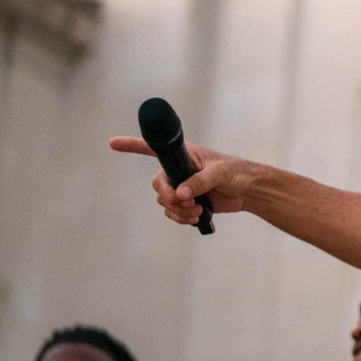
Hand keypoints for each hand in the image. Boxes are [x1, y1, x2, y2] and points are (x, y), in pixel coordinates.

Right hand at [108, 136, 254, 223]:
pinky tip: (196, 217)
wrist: (248, 191)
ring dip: (178, 210)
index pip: (153, 148)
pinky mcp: (188, 202)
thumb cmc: (237, 172)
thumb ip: (200, 181)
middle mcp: (178, 169)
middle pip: (158, 185)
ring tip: (198, 210)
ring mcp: (182, 186)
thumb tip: (181, 194)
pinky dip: (181, 218)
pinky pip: (173, 213)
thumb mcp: (220, 173)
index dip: (132, 145)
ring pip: (165, 202)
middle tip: (186, 202)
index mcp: (184, 154)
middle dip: (169, 197)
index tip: (112, 143)